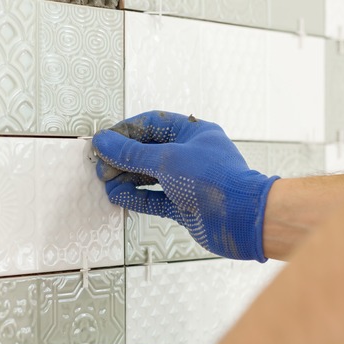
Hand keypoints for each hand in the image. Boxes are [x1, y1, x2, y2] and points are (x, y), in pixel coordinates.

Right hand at [93, 111, 279, 260]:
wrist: (242, 219)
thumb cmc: (215, 180)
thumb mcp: (167, 160)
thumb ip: (132, 153)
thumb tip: (104, 142)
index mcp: (194, 133)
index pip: (153, 124)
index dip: (126, 131)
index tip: (105, 141)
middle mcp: (191, 155)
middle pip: (149, 151)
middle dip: (123, 158)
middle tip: (101, 166)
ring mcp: (187, 181)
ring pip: (150, 176)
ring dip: (126, 179)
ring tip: (106, 182)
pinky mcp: (184, 205)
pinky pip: (154, 198)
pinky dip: (135, 197)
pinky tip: (118, 196)